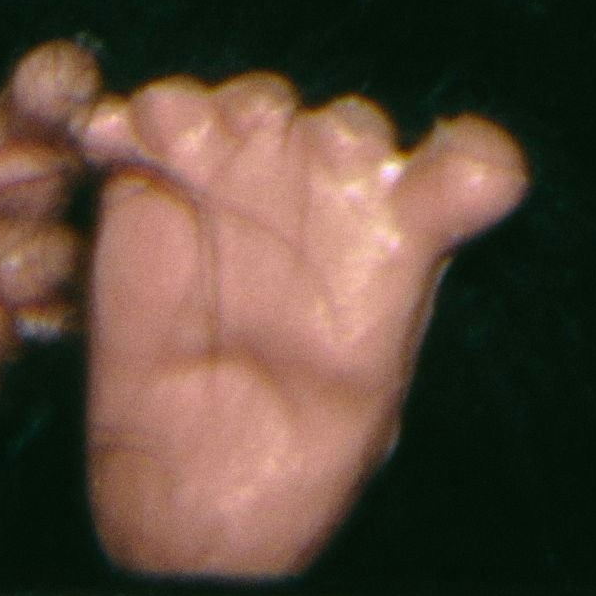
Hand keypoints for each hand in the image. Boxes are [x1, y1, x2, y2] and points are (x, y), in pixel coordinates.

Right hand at [73, 73, 529, 580]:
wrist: (191, 489)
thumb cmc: (298, 455)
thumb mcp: (373, 399)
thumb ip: (406, 283)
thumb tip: (479, 182)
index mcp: (405, 233)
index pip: (469, 168)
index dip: (468, 161)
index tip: (448, 178)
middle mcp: (336, 188)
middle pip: (347, 127)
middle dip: (319, 143)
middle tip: (276, 176)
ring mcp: (251, 173)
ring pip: (256, 106)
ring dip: (228, 116)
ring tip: (188, 143)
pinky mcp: (160, 178)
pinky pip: (152, 119)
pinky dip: (132, 119)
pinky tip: (117, 139)